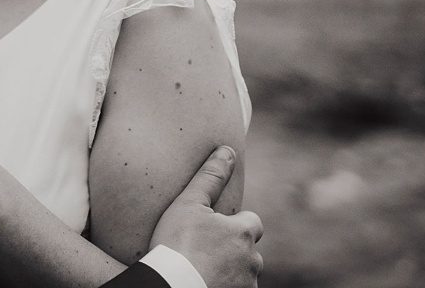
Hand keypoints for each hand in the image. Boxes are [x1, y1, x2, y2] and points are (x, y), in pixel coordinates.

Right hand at [150, 147, 263, 287]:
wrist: (171, 287)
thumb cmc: (177, 244)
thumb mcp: (189, 204)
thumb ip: (211, 177)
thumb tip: (227, 150)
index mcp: (243, 232)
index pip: (253, 222)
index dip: (235, 223)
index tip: (215, 227)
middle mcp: (252, 260)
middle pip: (248, 249)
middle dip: (232, 248)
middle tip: (203, 249)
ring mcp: (247, 285)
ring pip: (243, 272)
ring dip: (230, 268)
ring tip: (202, 267)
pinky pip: (236, 287)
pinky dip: (224, 284)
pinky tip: (204, 281)